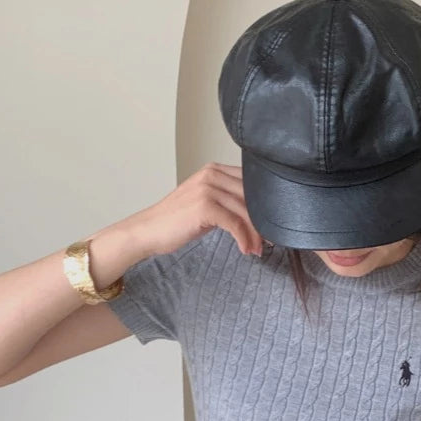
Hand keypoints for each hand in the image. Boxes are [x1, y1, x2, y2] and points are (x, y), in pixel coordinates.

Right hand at [132, 162, 264, 258]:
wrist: (149, 230)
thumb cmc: (176, 221)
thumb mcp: (205, 203)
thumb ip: (228, 201)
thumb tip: (256, 215)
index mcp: (215, 170)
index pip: (251, 183)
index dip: (265, 205)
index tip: (271, 225)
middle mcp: (212, 175)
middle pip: (251, 197)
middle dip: (263, 222)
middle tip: (269, 241)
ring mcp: (208, 189)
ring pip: (246, 211)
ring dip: (255, 234)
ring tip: (258, 249)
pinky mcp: (205, 206)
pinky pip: (234, 223)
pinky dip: (244, 239)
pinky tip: (245, 250)